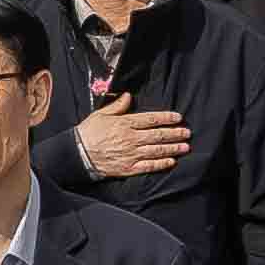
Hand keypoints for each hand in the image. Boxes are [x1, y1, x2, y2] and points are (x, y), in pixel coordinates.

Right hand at [66, 98, 192, 179]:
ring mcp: (131, 154)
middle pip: (158, 135)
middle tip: (187, 132)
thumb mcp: (101, 114)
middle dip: (175, 133)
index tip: (178, 118)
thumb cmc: (88, 132)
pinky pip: (148, 166)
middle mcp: (131, 139)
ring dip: (172, 148)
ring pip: (156, 151)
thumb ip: (117, 106)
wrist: (77, 153)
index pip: (151, 119)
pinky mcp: (128, 168)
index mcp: (125, 124)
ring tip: (185, 147)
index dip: (166, 118)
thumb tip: (128, 96)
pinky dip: (161, 164)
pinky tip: (171, 162)